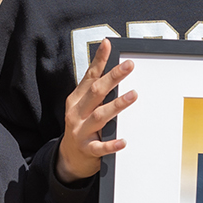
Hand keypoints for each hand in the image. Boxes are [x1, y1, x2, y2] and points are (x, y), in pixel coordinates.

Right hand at [57, 39, 137, 182]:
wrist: (69, 158)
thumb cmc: (82, 126)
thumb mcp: (84, 105)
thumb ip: (96, 89)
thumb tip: (113, 66)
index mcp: (77, 99)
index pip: (90, 76)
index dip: (99, 60)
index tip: (108, 44)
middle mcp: (77, 113)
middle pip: (96, 92)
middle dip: (113, 77)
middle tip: (129, 66)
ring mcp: (80, 131)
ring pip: (100, 116)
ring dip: (117, 105)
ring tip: (134, 95)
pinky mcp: (87, 149)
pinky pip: (100, 147)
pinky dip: (112, 144)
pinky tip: (123, 141)